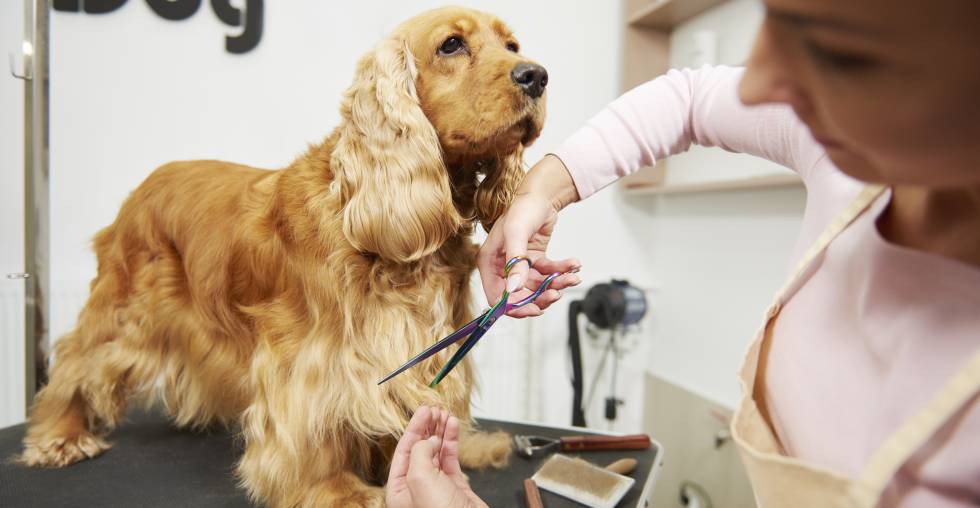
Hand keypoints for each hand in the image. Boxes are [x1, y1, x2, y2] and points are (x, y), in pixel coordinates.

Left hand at [385, 406, 486, 507]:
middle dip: (427, 428)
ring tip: (446, 415)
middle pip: (419, 449)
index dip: (414, 428)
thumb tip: (428, 440)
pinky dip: (452, 441)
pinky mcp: (454, 486)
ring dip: (441, 432)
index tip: (423, 411)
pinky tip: (453, 427)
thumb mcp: (420, 478)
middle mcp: (416, 487)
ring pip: (436, 451)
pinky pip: (451, 458)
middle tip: (434, 410)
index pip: (403, 451)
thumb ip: (419, 453)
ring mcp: (436, 486)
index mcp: (400, 489)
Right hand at [478, 155, 581, 316]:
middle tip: (557, 293)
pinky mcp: (535, 262)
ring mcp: (519, 266)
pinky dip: (562, 272)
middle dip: (540, 297)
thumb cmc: (522, 209)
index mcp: (489, 263)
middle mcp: (502, 268)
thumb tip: (513, 290)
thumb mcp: (517, 233)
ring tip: (572, 276)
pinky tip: (574, 264)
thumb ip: (515, 262)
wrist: (541, 195)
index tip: (535, 309)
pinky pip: (548, 275)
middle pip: (519, 297)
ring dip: (556, 285)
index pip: (497, 297)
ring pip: (538, 288)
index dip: (515, 308)